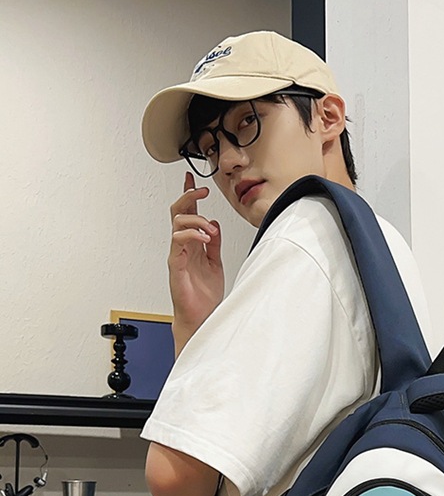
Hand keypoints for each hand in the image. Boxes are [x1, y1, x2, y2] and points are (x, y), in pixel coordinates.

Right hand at [168, 171, 224, 354]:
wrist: (201, 317)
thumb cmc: (205, 295)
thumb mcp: (216, 263)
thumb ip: (215, 244)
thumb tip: (214, 223)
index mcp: (193, 244)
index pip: (188, 214)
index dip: (189, 195)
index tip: (191, 178)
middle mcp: (183, 247)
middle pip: (178, 212)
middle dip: (189, 196)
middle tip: (201, 190)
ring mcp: (177, 254)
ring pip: (177, 223)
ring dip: (195, 219)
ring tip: (210, 227)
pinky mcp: (175, 265)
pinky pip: (178, 242)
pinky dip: (192, 235)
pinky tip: (205, 238)